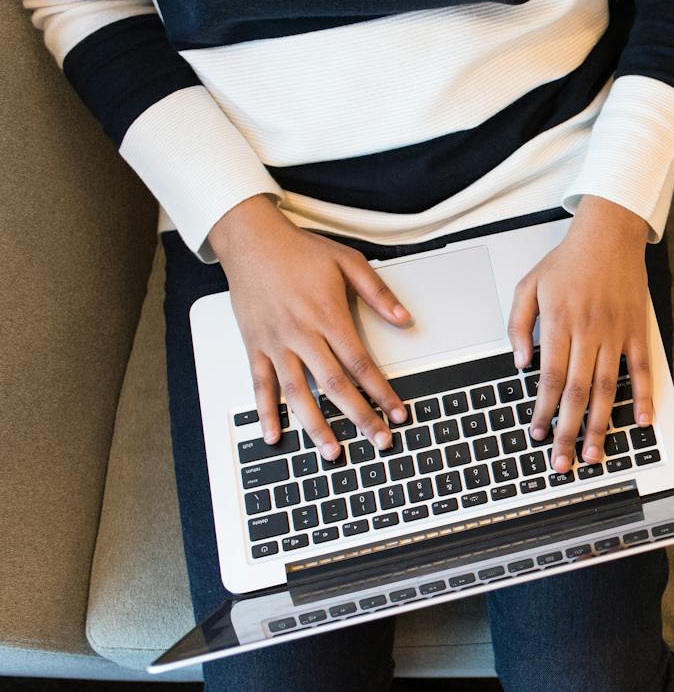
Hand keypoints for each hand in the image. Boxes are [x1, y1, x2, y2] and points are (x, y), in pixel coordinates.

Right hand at [209, 195, 409, 457]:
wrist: (251, 239)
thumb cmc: (299, 251)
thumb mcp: (348, 262)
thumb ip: (379, 294)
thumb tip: (405, 320)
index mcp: (328, 316)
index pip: (361, 364)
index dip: (381, 392)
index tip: (398, 412)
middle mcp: (301, 333)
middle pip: (334, 385)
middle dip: (359, 417)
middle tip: (378, 441)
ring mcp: (275, 343)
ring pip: (297, 392)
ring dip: (315, 426)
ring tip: (332, 452)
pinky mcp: (254, 345)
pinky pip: (260, 384)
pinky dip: (266, 411)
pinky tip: (275, 435)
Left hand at [506, 197, 655, 472]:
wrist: (608, 234)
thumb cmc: (568, 261)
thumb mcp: (528, 286)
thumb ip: (518, 325)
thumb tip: (521, 364)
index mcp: (559, 324)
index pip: (549, 378)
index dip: (543, 411)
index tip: (538, 434)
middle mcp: (589, 333)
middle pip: (576, 392)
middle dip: (568, 431)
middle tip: (563, 462)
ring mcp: (616, 334)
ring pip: (607, 388)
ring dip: (600, 424)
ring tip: (594, 453)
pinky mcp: (637, 331)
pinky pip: (642, 370)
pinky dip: (644, 397)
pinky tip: (640, 422)